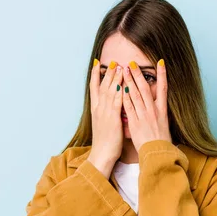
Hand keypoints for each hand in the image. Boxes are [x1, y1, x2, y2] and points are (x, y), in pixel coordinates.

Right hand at [87, 59, 123, 177]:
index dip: (95, 75)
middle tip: (111, 61)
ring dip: (114, 78)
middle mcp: (98, 108)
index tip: (97, 64)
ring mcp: (104, 112)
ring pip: (109, 91)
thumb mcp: (104, 125)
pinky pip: (116, 101)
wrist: (101, 154)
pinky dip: (119, 90)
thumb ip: (107, 114)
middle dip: (107, 72)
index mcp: (96, 110)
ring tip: (118, 66)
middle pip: (102, 86)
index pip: (94, 88)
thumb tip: (110, 108)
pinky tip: (122, 83)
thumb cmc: (105, 142)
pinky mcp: (112, 118)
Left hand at [122, 59, 171, 151]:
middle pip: (145, 88)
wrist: (158, 153)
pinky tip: (119, 88)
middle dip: (138, 75)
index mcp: (162, 110)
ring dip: (129, 81)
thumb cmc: (161, 141)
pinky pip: (129, 107)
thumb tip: (158, 105)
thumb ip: (159, 113)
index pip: (164, 88)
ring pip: (135, 95)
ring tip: (123, 70)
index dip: (163, 75)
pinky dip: (124, 97)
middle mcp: (153, 110)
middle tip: (132, 63)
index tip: (161, 62)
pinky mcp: (135, 122)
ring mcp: (144, 116)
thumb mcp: (164, 124)